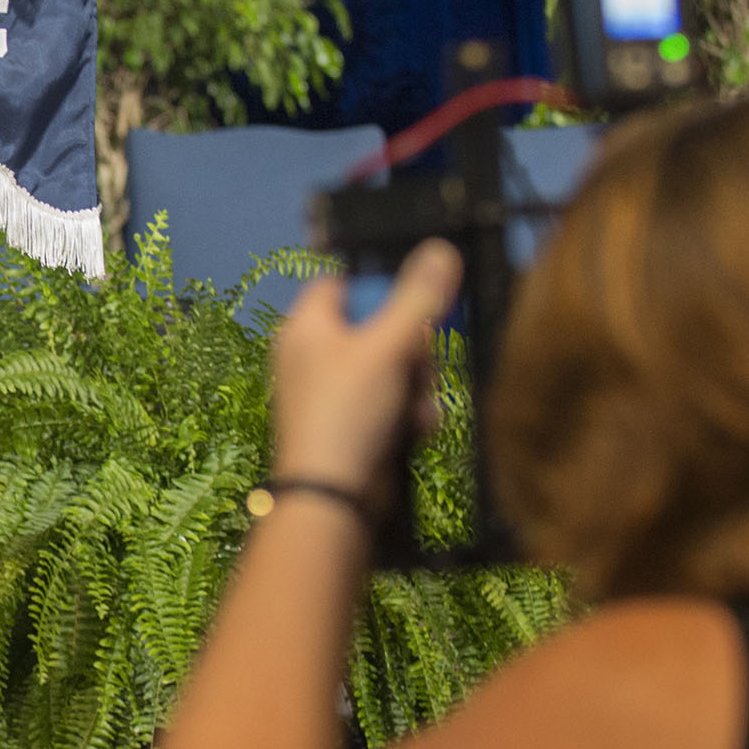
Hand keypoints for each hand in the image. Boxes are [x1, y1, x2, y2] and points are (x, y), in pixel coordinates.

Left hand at [268, 241, 463, 515]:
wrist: (331, 499)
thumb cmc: (349, 411)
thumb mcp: (387, 347)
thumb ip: (417, 298)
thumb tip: (440, 249)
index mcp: (307, 326)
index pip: (342, 282)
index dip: (380, 286)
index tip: (414, 301)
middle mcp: (312, 355)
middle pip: (377, 326)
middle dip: (411, 349)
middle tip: (419, 364)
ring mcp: (330, 393)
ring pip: (390, 368)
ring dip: (415, 387)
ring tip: (416, 407)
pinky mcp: (348, 426)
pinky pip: (387, 403)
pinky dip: (405, 414)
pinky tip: (416, 430)